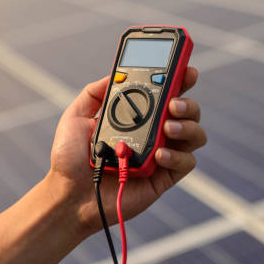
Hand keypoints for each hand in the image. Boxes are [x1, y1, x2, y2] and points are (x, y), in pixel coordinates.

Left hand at [47, 67, 204, 233]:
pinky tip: (159, 153)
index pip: (167, 92)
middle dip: (188, 102)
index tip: (187, 69)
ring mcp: (163, 153)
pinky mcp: (165, 176)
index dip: (181, 78)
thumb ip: (95, 92)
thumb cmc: (70, 158)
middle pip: (189, 111)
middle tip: (173, 104)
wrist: (68, 194)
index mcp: (139, 115)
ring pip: (195, 134)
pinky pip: (187, 162)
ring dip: (188, 126)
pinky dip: (177, 155)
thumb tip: (117, 73)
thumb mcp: (76, 116)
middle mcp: (156, 131)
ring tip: (168, 127)